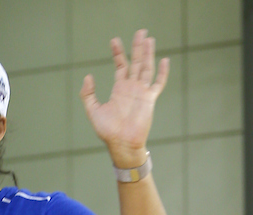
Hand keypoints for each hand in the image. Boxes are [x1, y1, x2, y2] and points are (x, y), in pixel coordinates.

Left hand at [80, 30, 168, 166]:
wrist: (121, 144)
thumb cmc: (108, 131)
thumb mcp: (93, 111)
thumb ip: (88, 94)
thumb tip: (87, 76)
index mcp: (119, 89)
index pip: (121, 66)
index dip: (118, 53)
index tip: (114, 40)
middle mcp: (132, 88)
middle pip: (136, 62)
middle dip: (137, 47)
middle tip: (140, 31)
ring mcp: (142, 92)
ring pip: (147, 68)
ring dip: (148, 54)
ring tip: (149, 39)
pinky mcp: (149, 99)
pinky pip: (158, 84)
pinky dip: (162, 73)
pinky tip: (164, 60)